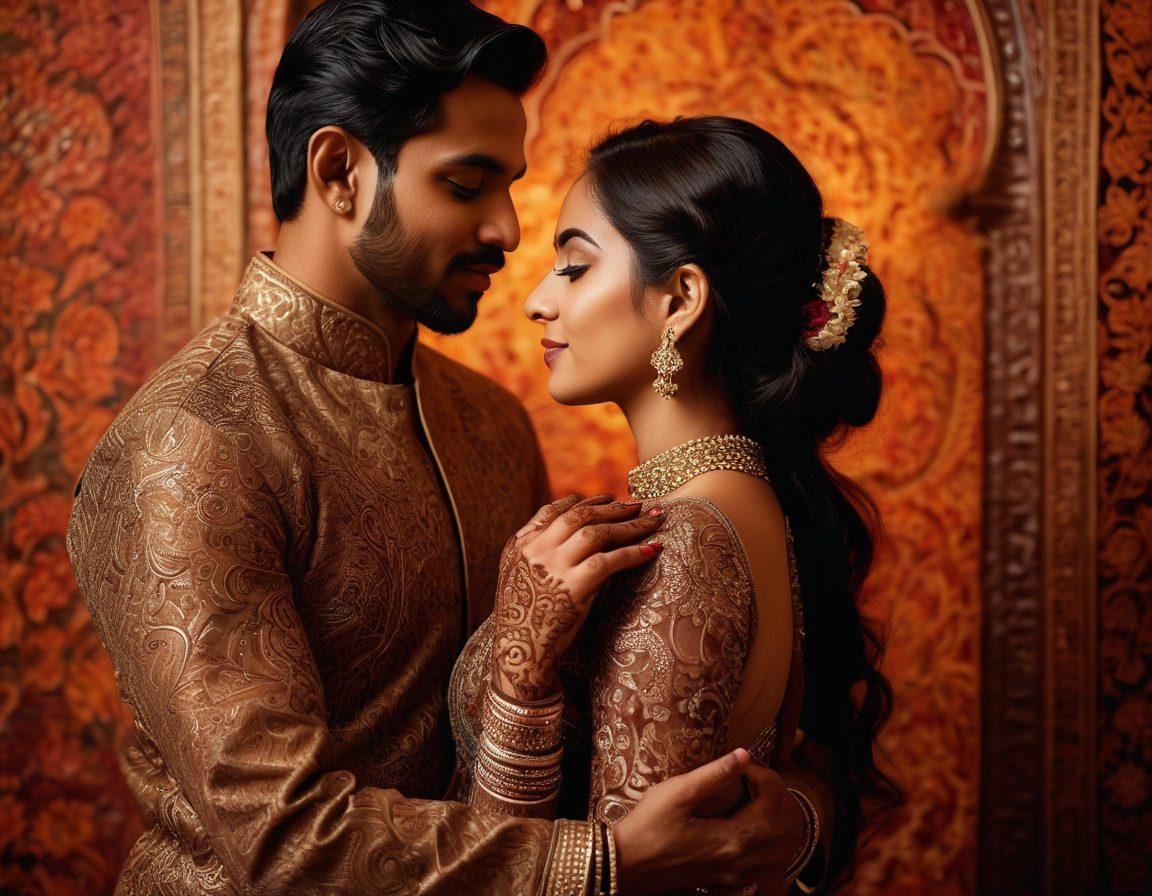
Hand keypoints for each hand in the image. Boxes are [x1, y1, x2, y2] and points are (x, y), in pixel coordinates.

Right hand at [491, 493, 665, 701]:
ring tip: (653, 521)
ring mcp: (554, 567)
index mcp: (521, 546)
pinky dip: (635, 553)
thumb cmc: (526, 622)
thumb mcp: (519, 580)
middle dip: (613, 507)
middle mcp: (536, 551)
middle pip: (580, 515)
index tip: (608, 497)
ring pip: (598, 533)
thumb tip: (574, 537)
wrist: (521, 655)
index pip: (554, 511)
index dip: (584, 500)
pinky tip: (653, 550)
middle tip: (638, 504)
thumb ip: (538, 555)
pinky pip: (610, 561)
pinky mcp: (574, 586)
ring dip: (630, 525)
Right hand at [613, 750, 807, 893]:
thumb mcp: (677, 793)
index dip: (767, 781)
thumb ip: (715, 774)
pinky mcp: (721, 880)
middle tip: (759, 780)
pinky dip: (766, 847)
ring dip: (776, 825)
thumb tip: (744, 754)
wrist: (623, 865)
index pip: (770, 808)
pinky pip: (760, 867)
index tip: (748, 766)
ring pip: (774, 853)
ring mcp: (730, 874)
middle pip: (780, 832)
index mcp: (730, 839)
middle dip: (778, 801)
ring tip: (761, 801)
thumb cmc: (646, 827)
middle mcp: (736, 861)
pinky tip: (751, 831)